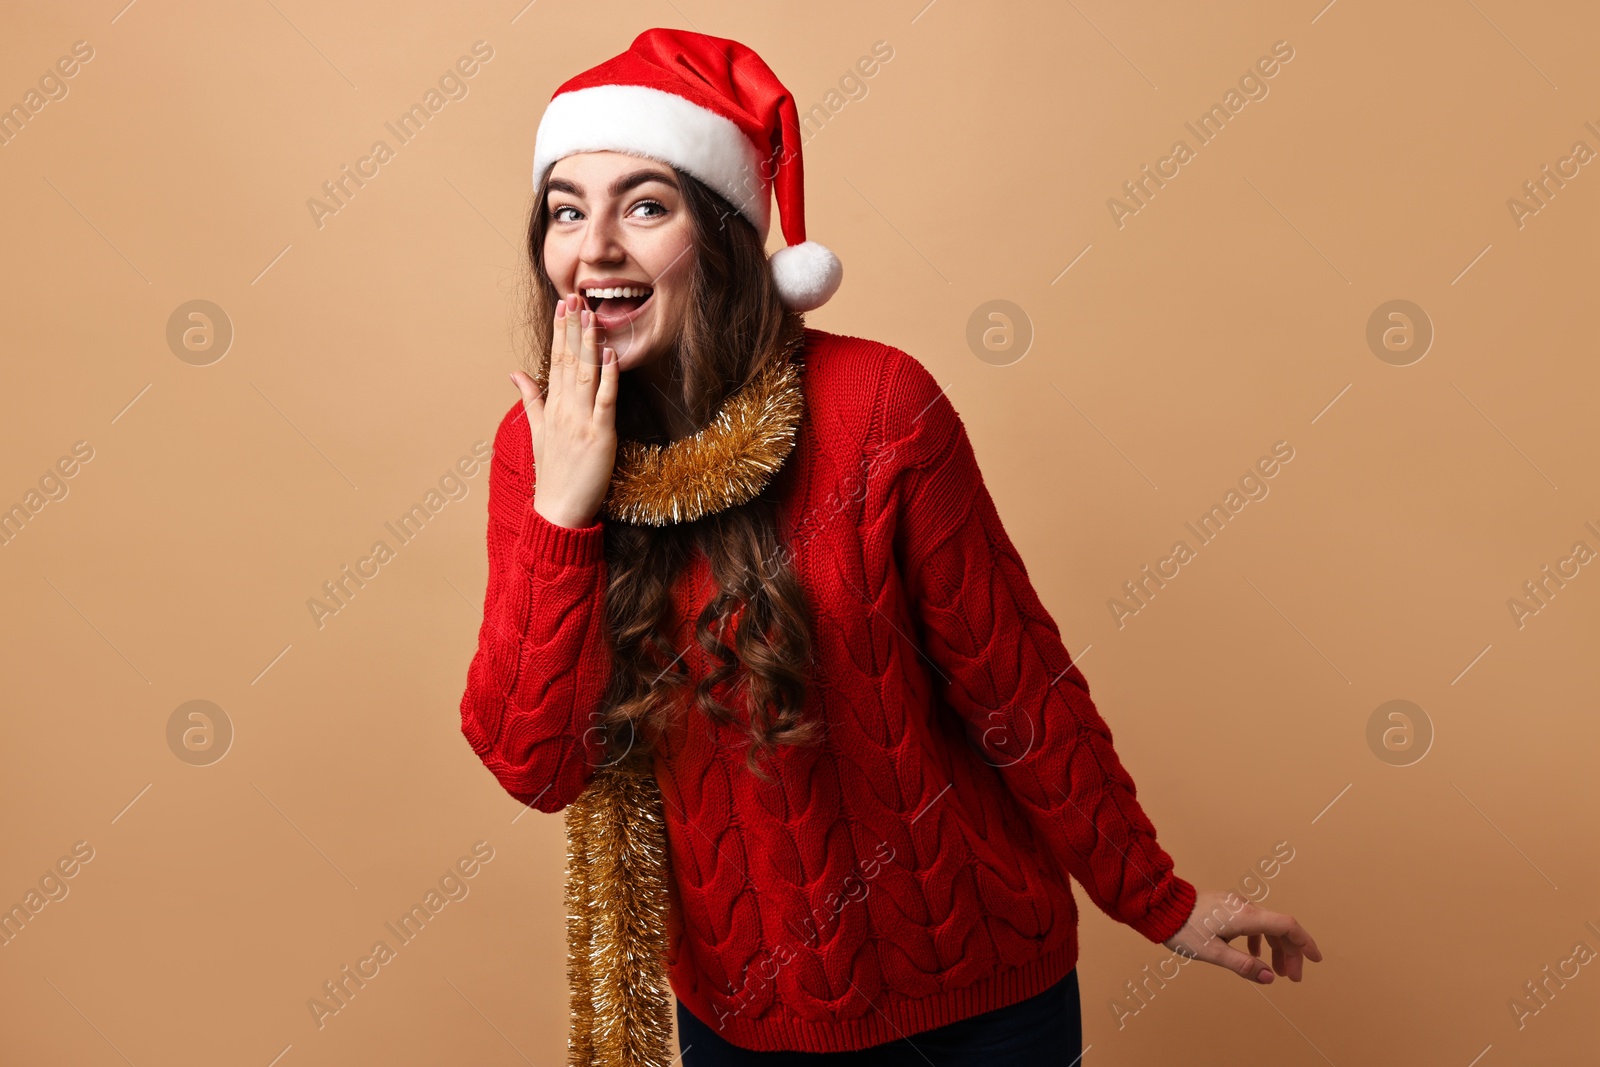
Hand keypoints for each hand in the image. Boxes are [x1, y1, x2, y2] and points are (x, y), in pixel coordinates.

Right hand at [508, 293, 618, 528]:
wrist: (559, 509)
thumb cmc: (552, 473)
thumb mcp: (536, 432)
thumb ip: (530, 400)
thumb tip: (515, 372)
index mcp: (551, 407)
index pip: (555, 361)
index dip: (560, 332)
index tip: (563, 306)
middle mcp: (564, 410)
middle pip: (569, 361)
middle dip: (573, 329)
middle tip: (576, 298)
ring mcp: (581, 422)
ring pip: (585, 375)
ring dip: (589, 344)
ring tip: (591, 316)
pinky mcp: (600, 435)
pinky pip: (605, 401)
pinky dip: (608, 377)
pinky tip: (610, 355)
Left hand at [1162, 889, 1321, 983]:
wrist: (1161, 906)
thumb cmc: (1184, 929)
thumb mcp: (1213, 953)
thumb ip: (1243, 965)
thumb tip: (1270, 978)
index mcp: (1246, 916)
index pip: (1287, 925)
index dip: (1305, 942)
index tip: (1316, 960)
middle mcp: (1245, 906)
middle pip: (1279, 928)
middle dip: (1290, 953)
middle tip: (1293, 978)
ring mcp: (1236, 904)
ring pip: (1266, 926)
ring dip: (1275, 948)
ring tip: (1277, 972)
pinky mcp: (1227, 906)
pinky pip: (1253, 923)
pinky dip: (1260, 940)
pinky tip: (1254, 955)